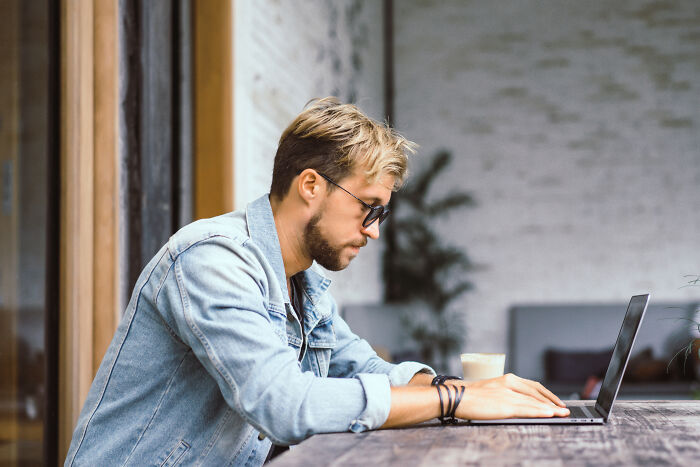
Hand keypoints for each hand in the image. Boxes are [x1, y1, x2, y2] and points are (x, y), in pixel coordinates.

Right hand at [450, 373, 569, 419]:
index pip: (533, 386)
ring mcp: (508, 394)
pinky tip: (549, 414)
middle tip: (564, 408)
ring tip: (562, 413)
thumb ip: (504, 392)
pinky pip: (527, 409)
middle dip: (552, 401)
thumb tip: (517, 401)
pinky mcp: (505, 405)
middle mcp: (510, 383)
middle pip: (537, 393)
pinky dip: (540, 411)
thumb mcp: (491, 389)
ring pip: (534, 401)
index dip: (547, 394)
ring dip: (551, 408)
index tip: (556, 401)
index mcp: (507, 378)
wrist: (456, 396)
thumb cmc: (470, 395)